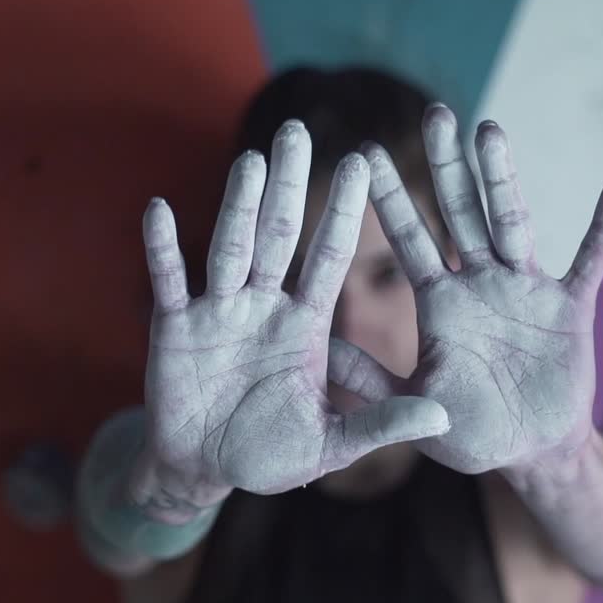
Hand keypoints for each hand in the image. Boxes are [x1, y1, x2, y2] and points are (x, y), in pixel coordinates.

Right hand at [136, 120, 450, 508]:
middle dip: (290, 187)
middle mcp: (264, 307)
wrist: (206, 471)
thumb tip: (443, 419)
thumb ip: (381, 425)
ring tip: (251, 162)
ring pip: (230, 248)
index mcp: (305, 325)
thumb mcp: (332, 444)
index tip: (364, 162)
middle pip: (279, 236)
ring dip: (238, 206)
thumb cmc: (272, 455)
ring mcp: (218, 312)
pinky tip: (159, 209)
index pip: (329, 257)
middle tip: (300, 132)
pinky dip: (163, 249)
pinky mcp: (174, 329)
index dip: (346, 213)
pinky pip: (168, 282)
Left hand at [327, 105, 602, 474]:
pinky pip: (589, 262)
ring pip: (513, 223)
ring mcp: (526, 289)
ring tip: (491, 132)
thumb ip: (373, 381)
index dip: (391, 199)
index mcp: (441, 303)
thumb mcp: (416, 406)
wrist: (531, 452)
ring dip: (505, 180)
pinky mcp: (569, 307)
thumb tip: (321, 349)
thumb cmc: (469, 432)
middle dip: (448, 166)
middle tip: (435, 113)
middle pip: (461, 213)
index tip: (366, 154)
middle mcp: (480, 283)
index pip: (410, 240)